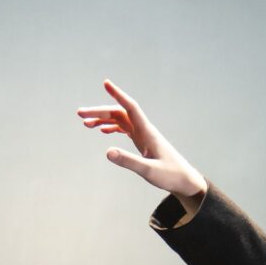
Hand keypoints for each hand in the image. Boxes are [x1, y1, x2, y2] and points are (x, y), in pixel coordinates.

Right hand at [75, 81, 205, 198]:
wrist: (185, 181)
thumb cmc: (171, 175)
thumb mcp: (148, 171)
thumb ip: (128, 161)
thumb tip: (107, 152)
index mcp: (147, 132)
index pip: (130, 107)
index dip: (118, 94)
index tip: (106, 83)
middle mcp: (144, 130)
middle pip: (119, 113)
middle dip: (100, 111)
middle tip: (80, 114)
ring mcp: (143, 135)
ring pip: (120, 120)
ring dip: (103, 119)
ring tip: (85, 123)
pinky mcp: (143, 142)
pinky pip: (125, 129)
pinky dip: (112, 127)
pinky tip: (102, 131)